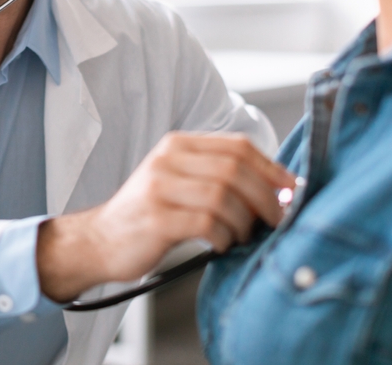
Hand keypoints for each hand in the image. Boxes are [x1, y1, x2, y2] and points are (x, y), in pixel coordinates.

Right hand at [36, 132, 295, 301]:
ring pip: (224, 196)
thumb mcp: (181, 183)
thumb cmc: (150, 215)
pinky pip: (207, 223)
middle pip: (235, 169)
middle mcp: (168, 160)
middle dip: (266, 197)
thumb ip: (220, 178)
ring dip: (244, 221)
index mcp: (178, 145)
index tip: (291, 190)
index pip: (237, 146)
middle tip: (276, 220)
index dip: (271, 168)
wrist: (100, 240)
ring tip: (241, 235)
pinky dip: (224, 237)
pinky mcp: (155, 218)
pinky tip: (220, 244)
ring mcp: (159, 188)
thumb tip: (279, 187)